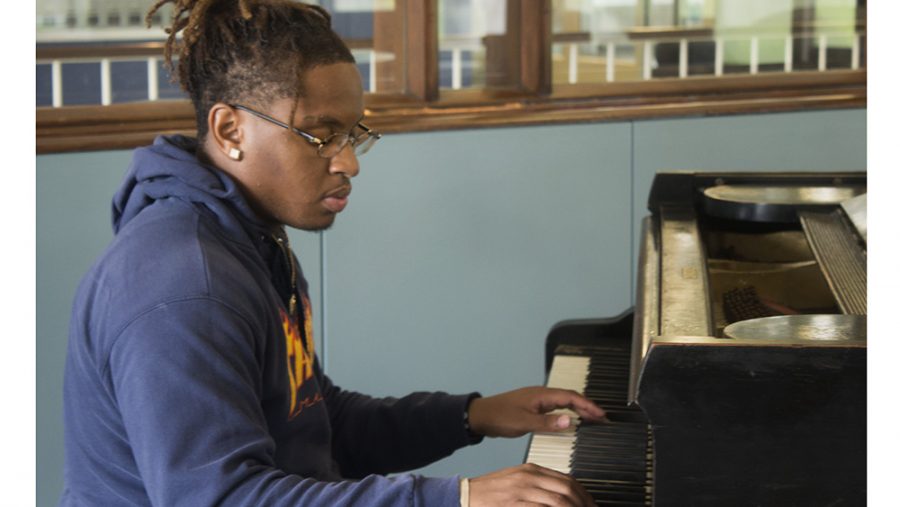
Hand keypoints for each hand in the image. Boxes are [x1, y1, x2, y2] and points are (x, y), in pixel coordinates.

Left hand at [467, 386, 605, 437]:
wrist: (480, 416)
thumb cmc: (499, 417)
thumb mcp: (524, 423)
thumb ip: (548, 423)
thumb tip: (571, 421)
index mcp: (542, 395)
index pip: (571, 397)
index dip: (588, 405)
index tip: (601, 414)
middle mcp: (541, 395)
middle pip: (570, 398)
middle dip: (587, 407)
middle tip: (602, 418)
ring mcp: (537, 401)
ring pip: (563, 402)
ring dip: (578, 410)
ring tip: (592, 419)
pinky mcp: (533, 408)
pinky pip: (555, 408)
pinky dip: (567, 413)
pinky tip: (570, 421)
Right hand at [468, 463, 593, 506]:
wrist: (465, 495)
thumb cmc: (490, 491)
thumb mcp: (516, 481)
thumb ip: (538, 484)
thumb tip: (560, 497)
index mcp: (531, 469)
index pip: (567, 479)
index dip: (584, 494)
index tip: (590, 505)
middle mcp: (529, 477)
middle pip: (567, 488)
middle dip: (583, 504)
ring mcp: (522, 490)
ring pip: (558, 500)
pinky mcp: (515, 503)